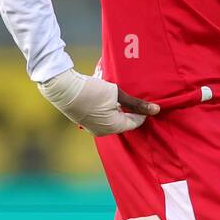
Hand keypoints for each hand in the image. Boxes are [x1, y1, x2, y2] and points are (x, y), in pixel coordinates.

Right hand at [38, 68, 158, 135]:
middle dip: (129, 110)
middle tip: (133, 97)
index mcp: (114, 127)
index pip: (135, 122)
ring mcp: (93, 128)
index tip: (144, 101)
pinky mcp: (85, 121)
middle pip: (123, 122)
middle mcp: (104, 132)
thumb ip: (136, 104)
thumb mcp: (117, 94)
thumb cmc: (91, 91)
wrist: (62, 88)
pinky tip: (106, 98)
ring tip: (120, 96)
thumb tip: (157, 110)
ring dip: (118, 109)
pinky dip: (107, 109)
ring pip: (112, 119)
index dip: (142, 112)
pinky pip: (102, 117)